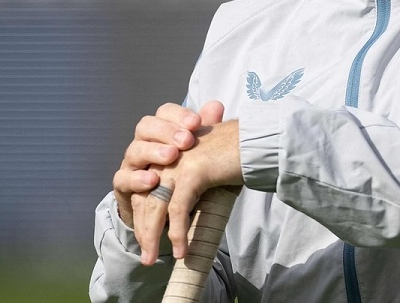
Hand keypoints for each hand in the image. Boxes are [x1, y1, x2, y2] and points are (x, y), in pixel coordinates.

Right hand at [112, 101, 223, 229]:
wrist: (162, 210)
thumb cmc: (184, 176)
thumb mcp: (198, 154)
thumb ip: (205, 131)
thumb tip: (217, 106)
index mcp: (161, 131)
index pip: (164, 113)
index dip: (179, 115)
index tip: (197, 122)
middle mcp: (144, 143)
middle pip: (146, 126)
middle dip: (167, 131)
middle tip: (187, 140)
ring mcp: (131, 164)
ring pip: (135, 150)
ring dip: (153, 152)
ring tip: (172, 157)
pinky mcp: (123, 186)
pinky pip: (123, 179)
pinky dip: (137, 179)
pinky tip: (153, 180)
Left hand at [133, 118, 243, 264]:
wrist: (258, 139)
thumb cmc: (237, 154)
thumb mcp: (205, 168)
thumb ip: (192, 184)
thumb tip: (187, 214)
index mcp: (168, 154)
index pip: (144, 190)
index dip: (141, 216)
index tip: (145, 239)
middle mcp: (168, 157)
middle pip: (144, 199)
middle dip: (143, 231)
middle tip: (146, 258)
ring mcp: (178, 163)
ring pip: (156, 206)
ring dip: (152, 237)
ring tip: (150, 260)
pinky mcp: (192, 172)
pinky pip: (178, 209)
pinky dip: (177, 233)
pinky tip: (180, 251)